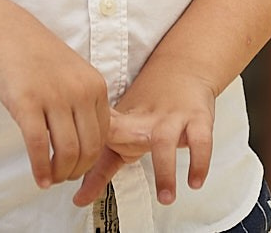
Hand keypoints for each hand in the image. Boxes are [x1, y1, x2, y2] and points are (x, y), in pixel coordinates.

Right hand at [0, 8, 113, 190]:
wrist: (7, 33)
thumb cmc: (38, 56)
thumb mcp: (74, 74)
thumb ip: (85, 102)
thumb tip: (87, 143)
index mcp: (95, 86)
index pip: (103, 136)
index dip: (91, 159)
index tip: (78, 167)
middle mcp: (80, 92)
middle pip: (88, 149)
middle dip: (76, 171)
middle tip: (64, 178)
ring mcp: (54, 97)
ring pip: (67, 152)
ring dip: (60, 174)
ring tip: (51, 179)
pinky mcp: (27, 103)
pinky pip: (39, 146)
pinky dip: (40, 168)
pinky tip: (39, 177)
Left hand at [71, 65, 217, 208]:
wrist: (183, 69)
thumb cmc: (149, 109)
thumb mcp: (123, 135)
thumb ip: (100, 170)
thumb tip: (78, 200)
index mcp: (123, 120)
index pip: (98, 133)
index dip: (85, 146)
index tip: (70, 171)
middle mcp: (145, 117)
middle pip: (125, 131)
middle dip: (117, 147)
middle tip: (109, 170)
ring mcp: (172, 117)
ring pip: (165, 140)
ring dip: (165, 169)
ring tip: (166, 197)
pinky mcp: (197, 118)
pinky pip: (200, 141)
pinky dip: (199, 162)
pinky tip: (195, 182)